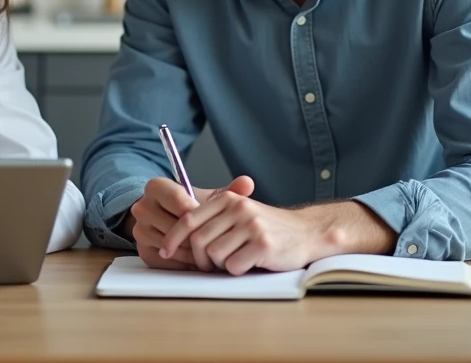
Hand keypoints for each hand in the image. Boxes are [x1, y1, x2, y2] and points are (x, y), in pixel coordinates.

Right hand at [124, 176, 255, 270]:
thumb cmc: (194, 208)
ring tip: (210, 251)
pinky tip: (197, 259)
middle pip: (174, 225)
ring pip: (171, 245)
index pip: (178, 201)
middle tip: (216, 241)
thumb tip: (248, 182)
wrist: (172, 222)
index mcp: (156, 187)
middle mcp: (142, 207)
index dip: (200, 214)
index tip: (215, 221)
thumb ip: (229, 191)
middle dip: (197, 236)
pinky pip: (167, 261)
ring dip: (192, 251)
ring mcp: (139, 230)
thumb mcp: (209, 198)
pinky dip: (184, 262)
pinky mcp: (142, 251)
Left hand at [159, 197, 396, 275]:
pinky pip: (233, 266)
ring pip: (214, 255)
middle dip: (200, 259)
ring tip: (236, 260)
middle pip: (199, 240)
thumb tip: (176, 235)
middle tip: (209, 266)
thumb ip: (213, 218)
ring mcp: (251, 226)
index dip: (173, 237)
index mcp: (228, 199)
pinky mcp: (263, 245)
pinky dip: (237, 270)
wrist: (305, 233)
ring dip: (220, 265)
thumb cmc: (267, 227)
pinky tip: (250, 264)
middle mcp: (239, 209)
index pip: (189, 218)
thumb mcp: (239, 213)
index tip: (165, 251)